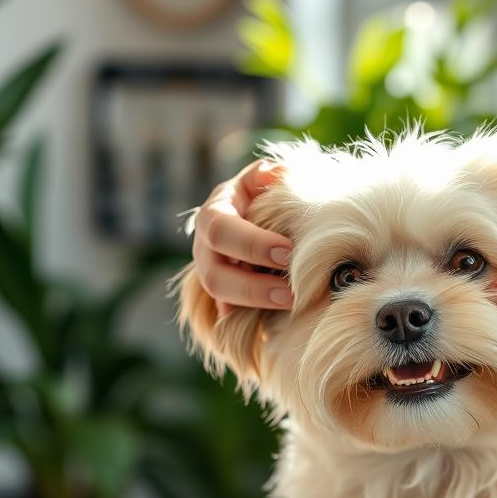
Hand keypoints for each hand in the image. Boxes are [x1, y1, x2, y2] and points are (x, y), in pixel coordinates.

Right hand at [191, 160, 293, 315]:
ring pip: (220, 299)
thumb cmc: (265, 195)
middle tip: (291, 292)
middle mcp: (204, 248)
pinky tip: (276, 323)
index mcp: (214, 214)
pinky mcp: (223, 297)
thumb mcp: (264, 180)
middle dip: (253, 286)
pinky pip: (228, 314)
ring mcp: (211, 274)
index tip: (288, 252)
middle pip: (214, 275)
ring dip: (256, 304)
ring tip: (291, 303)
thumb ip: (270, 175)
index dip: (253, 244)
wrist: (258, 219)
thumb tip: (278, 173)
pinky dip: (248, 319)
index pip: (221, 231)